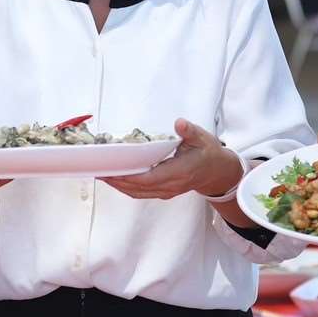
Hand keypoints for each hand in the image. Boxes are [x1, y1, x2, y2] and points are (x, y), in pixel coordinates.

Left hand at [101, 119, 242, 199]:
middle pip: (138, 189)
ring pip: (138, 193)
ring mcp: (167, 191)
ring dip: (119, 186)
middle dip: (117, 182)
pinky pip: (142, 193)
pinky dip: (127, 187)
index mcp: (179, 172)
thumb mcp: (203, 138)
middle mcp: (171, 185)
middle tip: (98, 171)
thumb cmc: (209, 153)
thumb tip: (179, 123)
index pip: (149, 178)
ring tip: (102, 175)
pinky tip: (116, 179)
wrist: (219, 173)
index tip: (112, 171)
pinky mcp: (164, 191)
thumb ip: (190, 131)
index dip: (129, 177)